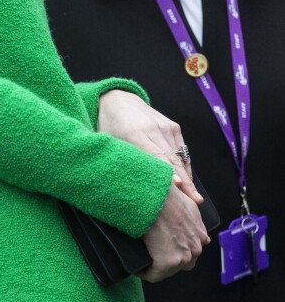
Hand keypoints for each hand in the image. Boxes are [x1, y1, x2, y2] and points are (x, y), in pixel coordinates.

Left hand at [98, 90, 201, 204]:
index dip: (166, 172)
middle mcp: (153, 129)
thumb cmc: (109, 125)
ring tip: (195, 199)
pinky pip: (182, 151)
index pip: (154, 156)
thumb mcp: (107, 142)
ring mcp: (165, 126)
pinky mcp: (173, 126)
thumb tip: (122, 187)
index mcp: (134, 133)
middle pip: (171, 160)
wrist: (118, 98)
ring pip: (179, 157)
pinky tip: (187, 182)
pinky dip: (185, 167)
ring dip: (188, 178)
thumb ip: (118, 160)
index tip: (177, 188)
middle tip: (194, 203)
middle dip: (184, 183)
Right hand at [139, 184, 208, 282]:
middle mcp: (196, 247)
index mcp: (200, 234)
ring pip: (168, 270)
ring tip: (142, 257)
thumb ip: (189, 207)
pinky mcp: (167, 262)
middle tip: (151, 251)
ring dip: (155, 266)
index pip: (190, 250)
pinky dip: (143, 272)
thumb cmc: (163, 194)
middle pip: (182, 263)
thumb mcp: (184, 199)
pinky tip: (136, 265)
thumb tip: (184, 203)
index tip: (161, 246)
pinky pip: (153, 275)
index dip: (175, 249)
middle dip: (168, 259)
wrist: (153, 196)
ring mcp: (183, 256)